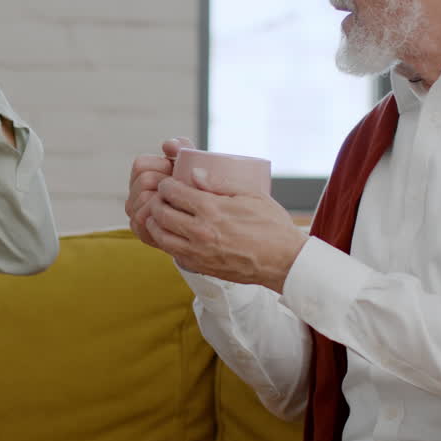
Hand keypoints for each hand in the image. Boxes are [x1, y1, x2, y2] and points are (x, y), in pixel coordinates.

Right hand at [126, 137, 195, 247]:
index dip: (161, 166)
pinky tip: (175, 217)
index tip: (176, 173)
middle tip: (182, 191)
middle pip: (144, 180)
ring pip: (144, 198)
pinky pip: (145, 217)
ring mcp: (134, 211)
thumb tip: (168, 145)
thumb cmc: (196, 190)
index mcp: (142, 175)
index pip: (141, 164)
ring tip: (181, 204)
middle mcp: (134, 193)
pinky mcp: (139, 229)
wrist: (204, 222)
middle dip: (166, 183)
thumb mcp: (191, 166)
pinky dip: (161, 215)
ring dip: (166, 199)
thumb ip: (182, 148)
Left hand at [145, 167, 308, 291]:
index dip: (166, 184)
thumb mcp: (251, 194)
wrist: (284, 261)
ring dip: (156, 222)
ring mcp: (198, 252)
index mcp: (212, 210)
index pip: (173, 193)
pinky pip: (171, 252)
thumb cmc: (272, 226)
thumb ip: (220, 182)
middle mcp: (201, 232)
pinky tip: (174, 232)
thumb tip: (194, 174)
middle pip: (160, 213)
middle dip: (157, 201)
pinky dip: (166, 240)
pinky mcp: (200, 266)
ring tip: (163, 214)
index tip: (169, 183)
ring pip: (160, 235)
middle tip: (163, 197)